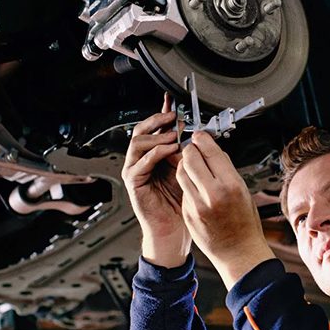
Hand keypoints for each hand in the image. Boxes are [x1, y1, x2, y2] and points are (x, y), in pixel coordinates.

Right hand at [121, 93, 191, 267]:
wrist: (175, 229)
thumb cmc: (183, 202)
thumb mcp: (188, 170)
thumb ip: (187, 152)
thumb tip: (195, 131)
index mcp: (156, 154)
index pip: (156, 127)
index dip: (162, 112)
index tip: (172, 100)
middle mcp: (143, 159)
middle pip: (142, 130)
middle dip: (159, 121)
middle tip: (175, 118)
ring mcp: (136, 170)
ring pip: (138, 142)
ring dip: (157, 136)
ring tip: (175, 136)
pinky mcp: (134, 182)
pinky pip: (139, 163)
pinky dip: (154, 153)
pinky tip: (167, 150)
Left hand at [175, 131, 275, 287]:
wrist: (239, 253)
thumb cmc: (245, 224)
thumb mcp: (243, 191)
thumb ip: (227, 170)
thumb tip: (214, 152)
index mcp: (230, 185)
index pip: (209, 151)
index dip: (202, 139)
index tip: (200, 135)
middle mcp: (212, 194)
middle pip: (190, 158)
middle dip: (190, 150)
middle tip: (194, 149)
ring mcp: (197, 205)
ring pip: (181, 172)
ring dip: (185, 165)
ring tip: (193, 166)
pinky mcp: (188, 213)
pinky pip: (183, 189)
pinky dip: (187, 183)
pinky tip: (195, 186)